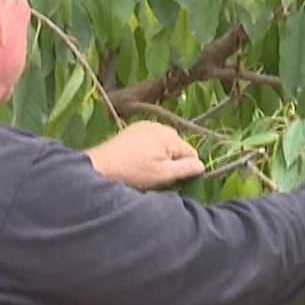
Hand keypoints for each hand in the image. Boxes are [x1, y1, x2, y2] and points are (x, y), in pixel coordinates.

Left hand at [86, 122, 205, 189]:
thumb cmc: (133, 172)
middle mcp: (161, 126)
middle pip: (178, 147)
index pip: (191, 154)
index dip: (185, 169)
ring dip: (160, 155)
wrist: (101, 165)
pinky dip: (149, 148)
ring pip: (164, 143)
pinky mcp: (136, 127)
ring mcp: (147, 124)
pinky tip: (137, 159)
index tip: (171, 179)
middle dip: (172, 161)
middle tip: (156, 175)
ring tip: (144, 168)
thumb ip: (185, 169)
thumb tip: (202, 165)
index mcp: (170, 136)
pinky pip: (152, 139)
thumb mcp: (162, 175)